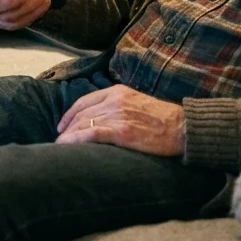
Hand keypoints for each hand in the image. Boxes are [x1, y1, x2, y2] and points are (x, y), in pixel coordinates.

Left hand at [55, 84, 185, 156]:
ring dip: (67, 137)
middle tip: (58, 141)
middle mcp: (115, 100)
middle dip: (66, 128)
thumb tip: (102, 118)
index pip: (85, 100)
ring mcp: (117, 115)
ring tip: (59, 148)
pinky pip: (91, 135)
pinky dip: (76, 141)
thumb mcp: (138, 102)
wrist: (182, 127)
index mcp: (118, 91)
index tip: (62, 126)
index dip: (69, 114)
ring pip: (83, 124)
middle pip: (81, 113)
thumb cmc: (163, 119)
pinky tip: (68, 147)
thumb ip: (120, 105)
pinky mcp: (121, 131)